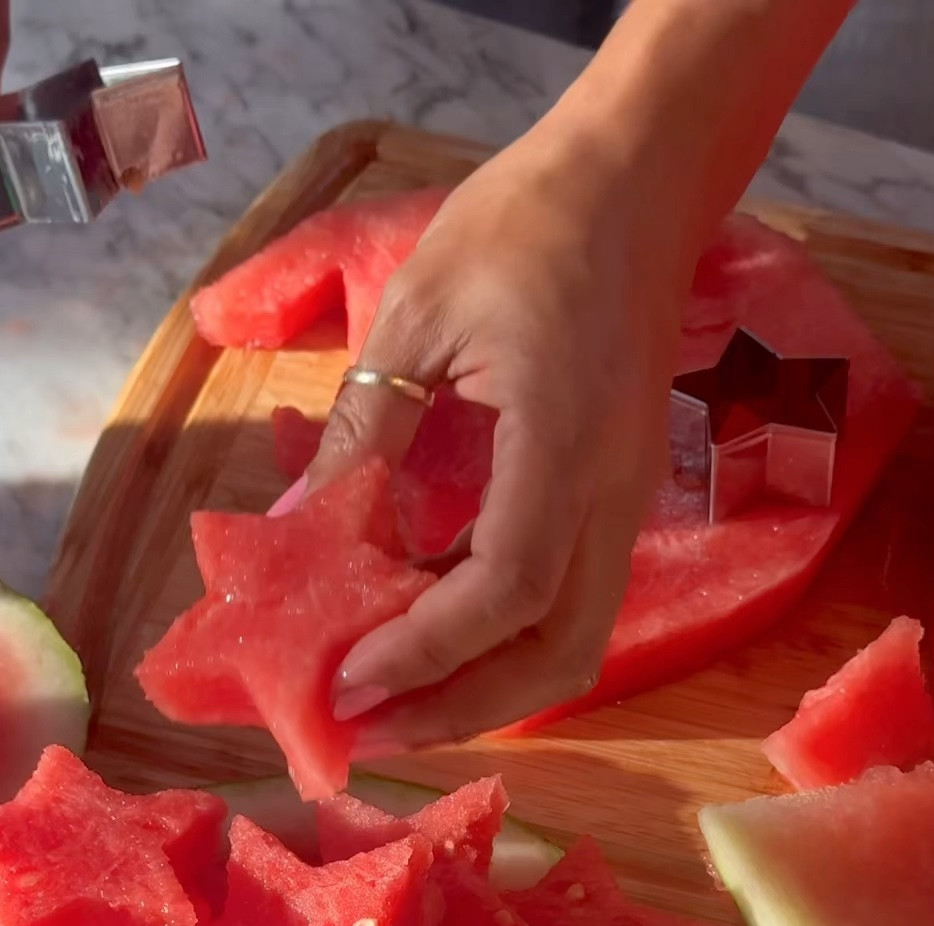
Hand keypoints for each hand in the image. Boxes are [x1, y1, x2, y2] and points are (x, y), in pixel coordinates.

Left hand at [311, 114, 685, 751]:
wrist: (635, 185)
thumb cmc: (523, 225)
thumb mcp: (416, 313)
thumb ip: (364, 431)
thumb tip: (298, 530)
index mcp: (563, 438)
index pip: (508, 586)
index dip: (428, 649)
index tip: (348, 679)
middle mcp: (612, 493)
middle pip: (560, 655)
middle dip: (464, 710)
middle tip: (368, 732)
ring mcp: (626, 505)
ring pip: (576, 646)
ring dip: (487, 694)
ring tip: (397, 710)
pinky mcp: (617, 505)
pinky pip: (571, 608)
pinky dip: (503, 648)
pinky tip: (433, 649)